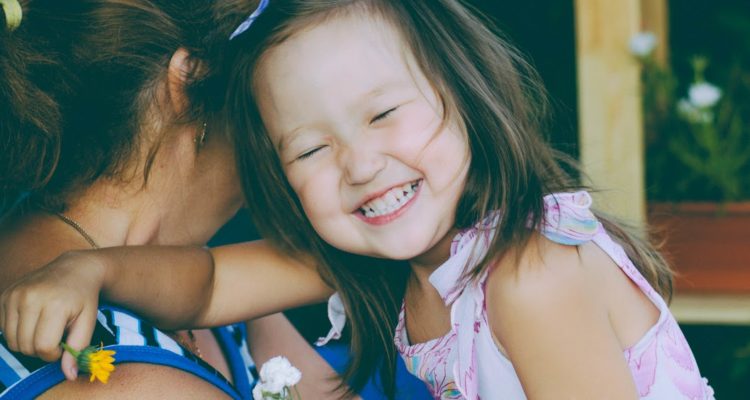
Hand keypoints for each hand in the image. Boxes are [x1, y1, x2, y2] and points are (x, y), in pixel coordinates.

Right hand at [0, 250, 105, 379]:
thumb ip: (78, 349)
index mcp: (55, 304)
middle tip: (54, 336)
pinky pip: (3, 328)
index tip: (62, 344)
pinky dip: (17, 331)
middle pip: (25, 346)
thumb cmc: (84, 298)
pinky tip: (33, 319)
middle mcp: (31, 298)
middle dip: (40, 350)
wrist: (75, 269)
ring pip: (11, 340)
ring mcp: (15, 295)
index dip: (53, 354)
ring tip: (44, 329)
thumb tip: (69, 375)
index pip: (43, 347)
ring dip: (27, 342)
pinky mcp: (5, 295)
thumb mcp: (88, 322)